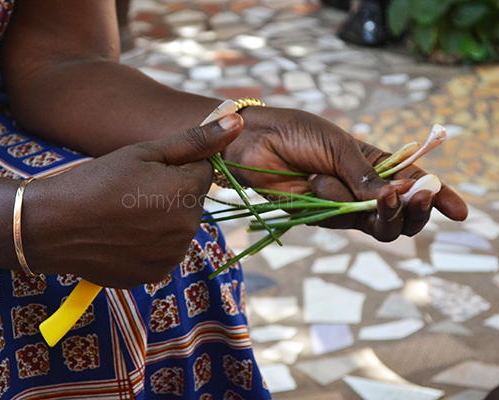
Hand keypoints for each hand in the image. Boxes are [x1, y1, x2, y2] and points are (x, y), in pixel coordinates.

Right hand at [22, 114, 242, 287]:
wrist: (54, 226)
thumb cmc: (98, 181)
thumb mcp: (145, 151)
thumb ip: (196, 139)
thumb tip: (237, 119)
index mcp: (188, 193)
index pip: (202, 171)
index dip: (175, 167)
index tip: (145, 171)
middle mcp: (188, 229)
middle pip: (192, 202)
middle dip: (171, 194)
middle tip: (130, 194)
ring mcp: (172, 256)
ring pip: (179, 227)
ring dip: (162, 219)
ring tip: (124, 215)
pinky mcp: (156, 274)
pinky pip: (164, 251)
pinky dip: (150, 243)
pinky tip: (123, 236)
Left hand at [222, 107, 467, 241]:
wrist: (253, 142)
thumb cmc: (296, 132)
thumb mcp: (338, 146)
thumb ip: (365, 175)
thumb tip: (394, 199)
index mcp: (375, 162)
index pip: (413, 182)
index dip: (437, 196)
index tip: (459, 211)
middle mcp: (363, 187)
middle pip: (401, 214)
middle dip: (413, 210)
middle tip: (411, 197)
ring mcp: (343, 205)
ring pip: (377, 225)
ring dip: (371, 208)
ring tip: (342, 182)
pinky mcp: (320, 217)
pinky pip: (342, 220)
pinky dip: (336, 203)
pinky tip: (315, 181)